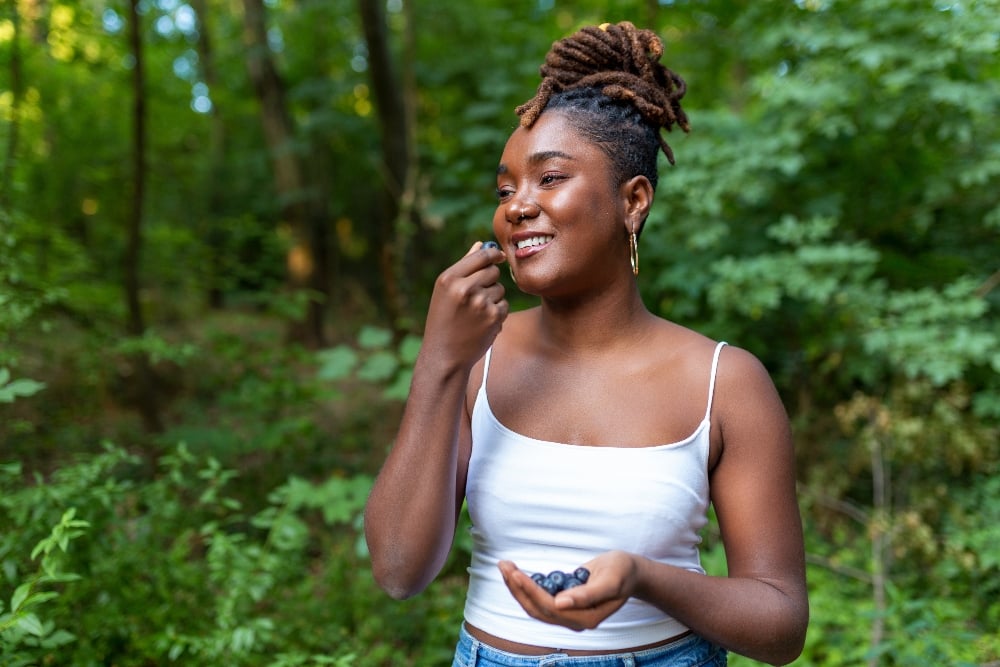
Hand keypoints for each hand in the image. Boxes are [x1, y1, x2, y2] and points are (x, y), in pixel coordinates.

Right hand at [421, 242, 507, 371]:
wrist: (444, 355)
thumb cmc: (443, 320)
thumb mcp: (445, 292)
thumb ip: (464, 267)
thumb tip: (482, 244)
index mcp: (449, 278)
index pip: (481, 255)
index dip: (493, 254)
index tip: (499, 256)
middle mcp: (465, 288)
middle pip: (493, 271)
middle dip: (490, 280)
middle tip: (475, 296)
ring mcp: (480, 303)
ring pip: (500, 289)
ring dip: (493, 298)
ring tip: (475, 313)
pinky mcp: (494, 317)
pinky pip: (504, 305)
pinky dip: (497, 312)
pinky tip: (482, 323)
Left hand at [498, 551, 637, 631]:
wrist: (629, 571)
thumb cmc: (622, 571)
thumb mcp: (610, 580)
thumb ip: (587, 594)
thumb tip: (561, 604)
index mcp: (587, 618)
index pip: (550, 608)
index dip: (531, 591)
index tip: (516, 573)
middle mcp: (575, 620)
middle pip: (537, 609)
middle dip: (517, 589)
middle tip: (504, 565)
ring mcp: (568, 614)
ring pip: (534, 606)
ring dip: (517, 588)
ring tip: (504, 566)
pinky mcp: (563, 605)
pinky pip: (538, 600)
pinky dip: (525, 587)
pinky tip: (515, 573)